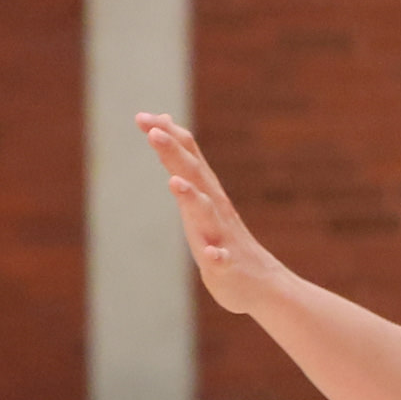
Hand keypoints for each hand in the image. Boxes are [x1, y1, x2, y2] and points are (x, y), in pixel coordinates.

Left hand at [136, 114, 287, 318]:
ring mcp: (221, 236)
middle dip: (173, 152)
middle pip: (193, 174)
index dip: (166, 135)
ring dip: (190, 196)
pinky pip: (221, 259)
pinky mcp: (226, 265)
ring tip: (174, 182)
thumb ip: (183, 165)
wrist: (259, 283)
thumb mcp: (199, 199)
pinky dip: (216, 254)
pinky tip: (210, 253)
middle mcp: (214, 208)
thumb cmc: (222, 240)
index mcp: (205, 193)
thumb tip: (165, 126)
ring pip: (205, 212)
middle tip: (154, 132)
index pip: (187, 155)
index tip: (141, 117)